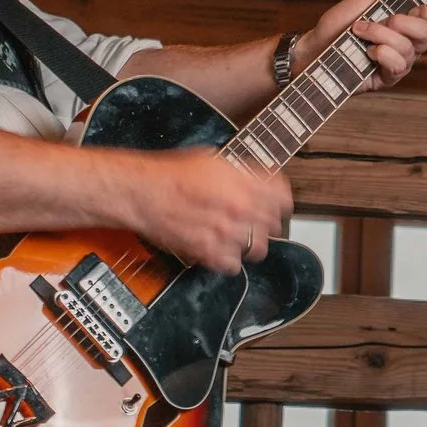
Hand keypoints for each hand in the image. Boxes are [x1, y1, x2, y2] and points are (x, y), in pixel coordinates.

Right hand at [125, 148, 292, 273]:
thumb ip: (242, 173)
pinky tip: (220, 250)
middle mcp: (242, 210)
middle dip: (264, 223)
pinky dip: (228, 261)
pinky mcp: (209, 254)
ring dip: (249, 244)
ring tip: (236, 237)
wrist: (143, 193)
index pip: (284, 200)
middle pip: (274, 226)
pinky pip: (234, 266)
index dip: (279, 202)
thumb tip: (257, 179)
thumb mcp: (214, 160)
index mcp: (246, 184)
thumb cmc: (170, 174)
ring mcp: (227, 234)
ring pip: (258, 250)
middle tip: (251, 221)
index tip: (275, 204)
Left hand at [302, 0, 426, 89]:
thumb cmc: (336, 26)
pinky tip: (367, 51)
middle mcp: (408, 42)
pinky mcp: (386, 78)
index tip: (421, 6)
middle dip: (407, 22)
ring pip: (410, 49)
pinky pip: (398, 67)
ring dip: (383, 35)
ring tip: (360, 31)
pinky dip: (382, 54)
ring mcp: (398, 61)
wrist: (311, 51)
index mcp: (408, 21)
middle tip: (386, 17)